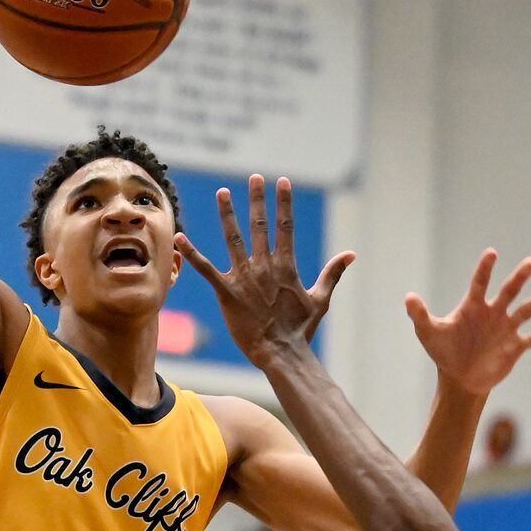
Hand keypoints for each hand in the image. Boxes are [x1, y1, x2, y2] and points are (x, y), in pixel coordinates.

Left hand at [176, 176, 355, 366]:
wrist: (281, 353)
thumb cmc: (300, 330)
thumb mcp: (321, 299)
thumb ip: (332, 273)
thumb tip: (351, 254)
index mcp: (286, 266)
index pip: (285, 226)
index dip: (283, 203)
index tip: (281, 182)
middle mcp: (264, 266)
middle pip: (259, 226)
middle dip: (257, 200)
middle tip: (254, 178)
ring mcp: (244, 278)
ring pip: (233, 239)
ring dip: (228, 215)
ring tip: (222, 193)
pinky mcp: (226, 292)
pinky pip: (206, 269)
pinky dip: (192, 254)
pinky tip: (179, 238)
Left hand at [407, 250, 530, 396]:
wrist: (459, 378)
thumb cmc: (444, 351)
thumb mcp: (429, 333)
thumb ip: (419, 315)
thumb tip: (408, 298)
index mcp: (473, 306)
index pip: (480, 282)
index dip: (485, 269)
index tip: (491, 254)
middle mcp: (493, 312)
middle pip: (509, 291)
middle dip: (519, 277)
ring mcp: (506, 328)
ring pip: (525, 311)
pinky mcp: (515, 346)